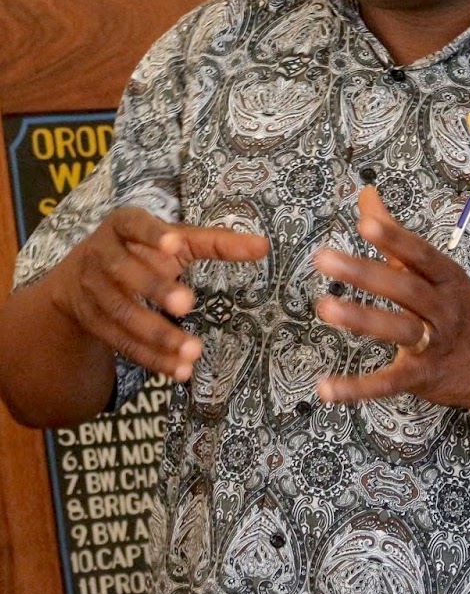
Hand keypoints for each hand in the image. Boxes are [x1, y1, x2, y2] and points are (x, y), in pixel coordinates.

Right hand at [50, 205, 268, 381]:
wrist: (81, 277)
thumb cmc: (144, 249)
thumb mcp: (175, 239)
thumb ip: (216, 242)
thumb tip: (264, 246)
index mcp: (124, 224)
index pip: (134, 224)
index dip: (153, 235)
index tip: (176, 246)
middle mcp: (102, 254)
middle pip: (126, 273)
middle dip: (156, 290)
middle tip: (189, 304)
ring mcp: (94, 289)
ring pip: (123, 314)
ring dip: (158, 335)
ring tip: (193, 351)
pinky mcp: (95, 322)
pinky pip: (122, 342)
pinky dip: (151, 358)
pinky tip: (179, 370)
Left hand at [314, 186, 469, 421]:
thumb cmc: (463, 311)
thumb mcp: (439, 272)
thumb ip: (395, 236)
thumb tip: (366, 194)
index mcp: (447, 278)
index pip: (420, 254)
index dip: (394, 238)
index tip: (364, 222)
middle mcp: (443, 308)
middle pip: (405, 288)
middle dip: (364, 273)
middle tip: (323, 258)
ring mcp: (435, 344)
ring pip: (398, 329)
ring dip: (361, 319)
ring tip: (324, 308)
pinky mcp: (424, 377)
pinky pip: (390, 383)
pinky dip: (358, 387)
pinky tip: (326, 388)